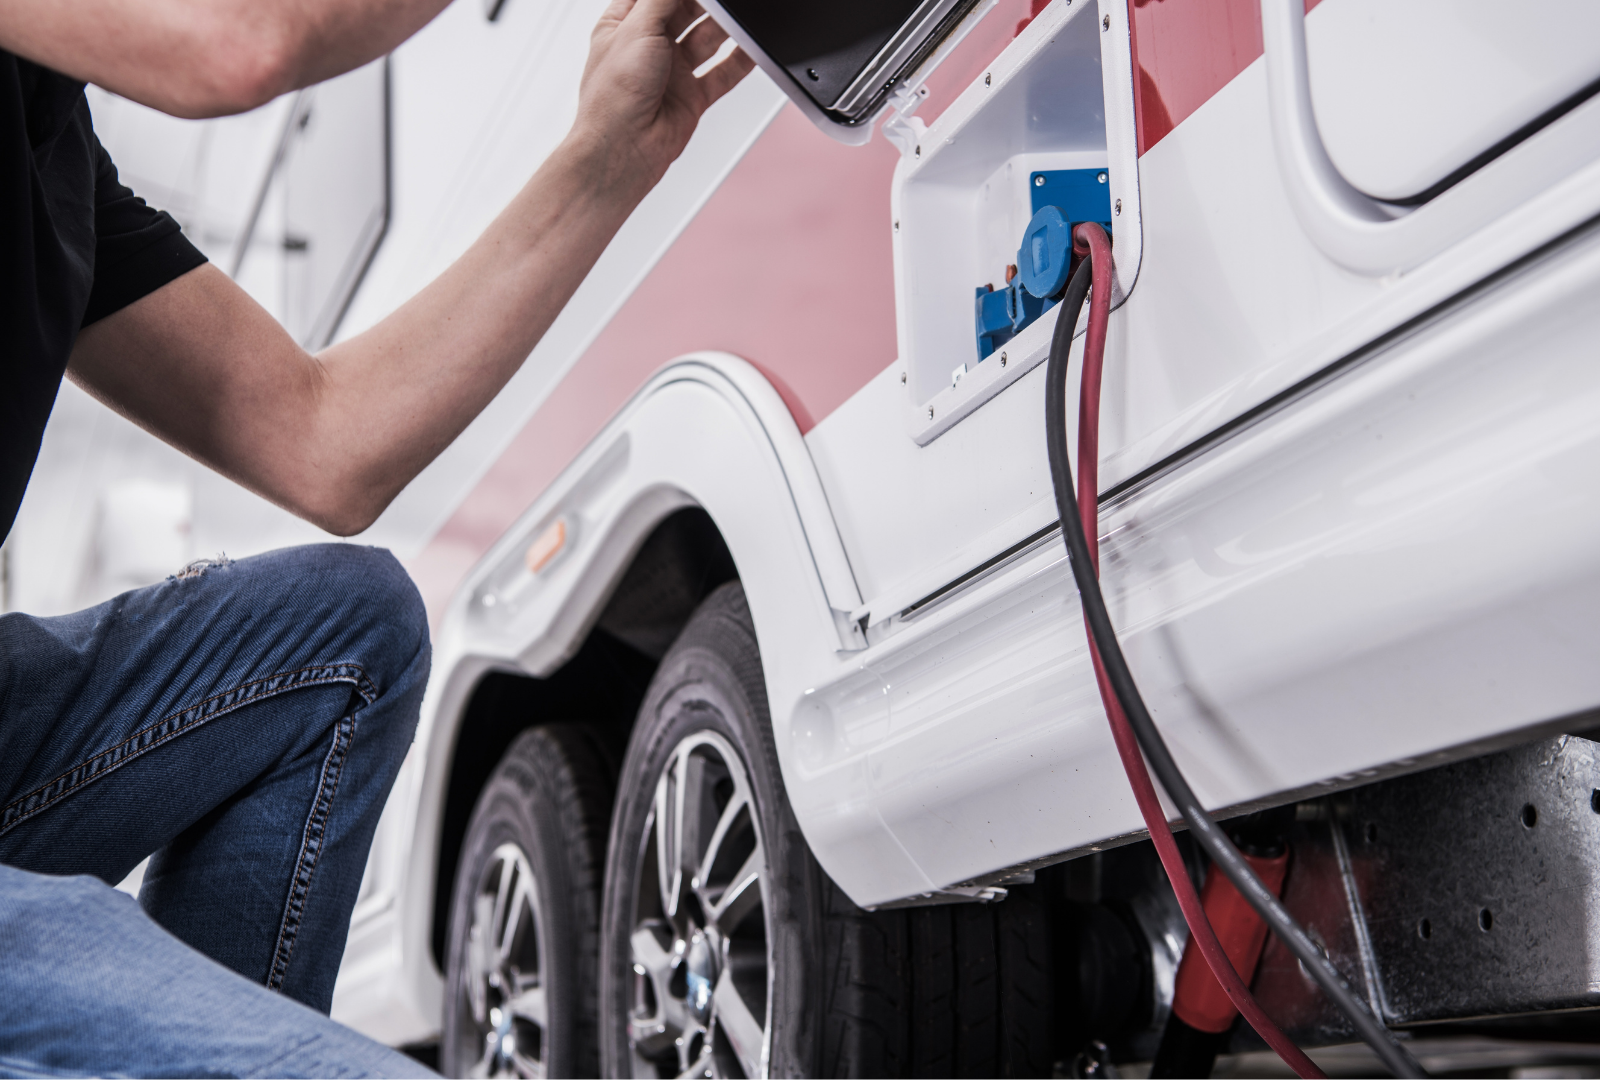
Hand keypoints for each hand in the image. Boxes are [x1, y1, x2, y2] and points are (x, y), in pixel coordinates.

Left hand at [570, 0, 755, 193]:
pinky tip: (753, 47)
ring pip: (708, 39)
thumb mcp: (636, 28)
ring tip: (742, 15)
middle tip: (725, 0)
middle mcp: (649, 46)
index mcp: (624, 23)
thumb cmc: (613, 96)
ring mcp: (672, 71)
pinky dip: (740, 60)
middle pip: (686, 11)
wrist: (623, 151)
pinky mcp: (692, 96)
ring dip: (726, 27)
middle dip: (708, 4)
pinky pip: (723, 73)